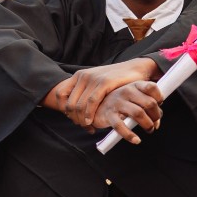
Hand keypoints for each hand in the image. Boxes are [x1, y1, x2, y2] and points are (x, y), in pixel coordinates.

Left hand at [44, 59, 159, 129]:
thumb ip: (86, 93)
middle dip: (75, 119)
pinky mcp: (104, 82)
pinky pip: (91, 102)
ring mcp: (93, 78)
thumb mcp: (97, 83)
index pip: (60, 95)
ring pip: (79, 105)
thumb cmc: (117, 80)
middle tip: (84, 127)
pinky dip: (89, 114)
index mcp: (79, 76)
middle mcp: (83, 76)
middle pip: (69, 103)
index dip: (63, 110)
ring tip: (89, 127)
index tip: (74, 119)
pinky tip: (92, 122)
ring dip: (82, 120)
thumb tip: (74, 109)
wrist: (135, 69)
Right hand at [95, 81, 163, 143]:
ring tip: (149, 130)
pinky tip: (136, 140)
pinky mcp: (109, 115)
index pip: (152, 87)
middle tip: (155, 123)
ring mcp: (117, 102)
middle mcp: (126, 91)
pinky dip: (131, 135)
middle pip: (149, 102)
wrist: (95, 106)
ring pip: (139, 113)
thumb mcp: (134, 99)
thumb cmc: (119, 103)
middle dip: (156, 116)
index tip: (159, 106)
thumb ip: (147, 107)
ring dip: (148, 125)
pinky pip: (122, 126)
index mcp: (134, 85)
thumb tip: (157, 122)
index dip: (159, 97)